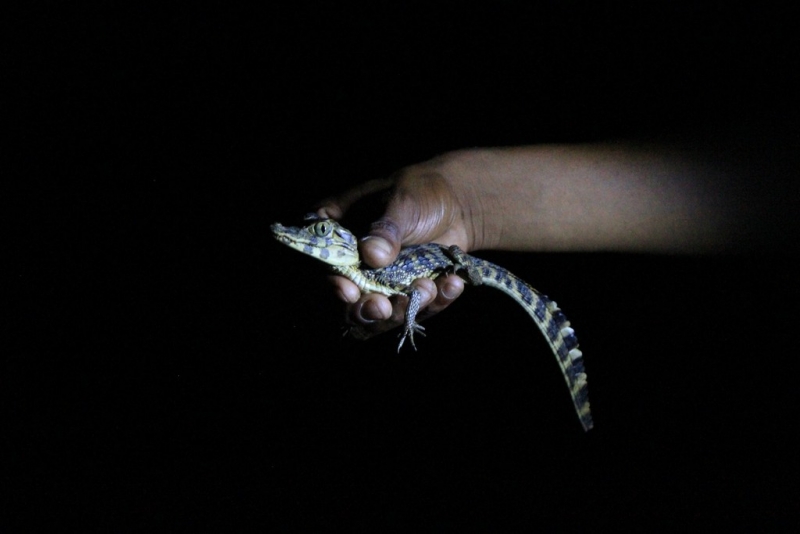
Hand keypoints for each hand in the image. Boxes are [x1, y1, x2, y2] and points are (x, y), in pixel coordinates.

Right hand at [315, 156, 478, 339]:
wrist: (457, 203)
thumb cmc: (419, 192)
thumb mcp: (402, 202)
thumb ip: (385, 229)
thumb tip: (372, 255)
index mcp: (337, 230)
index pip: (322, 261)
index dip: (331, 281)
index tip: (349, 292)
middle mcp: (352, 261)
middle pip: (347, 298)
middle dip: (365, 309)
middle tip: (384, 308)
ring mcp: (378, 281)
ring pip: (380, 311)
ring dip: (402, 308)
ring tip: (429, 287)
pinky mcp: (405, 292)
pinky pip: (414, 308)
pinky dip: (433, 303)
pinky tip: (450, 284)